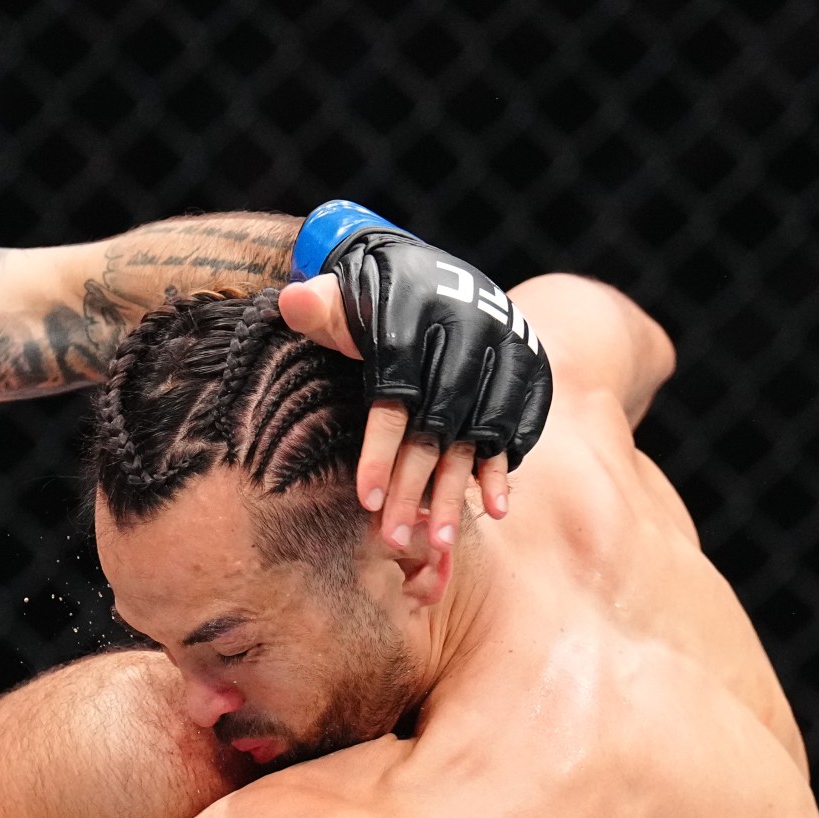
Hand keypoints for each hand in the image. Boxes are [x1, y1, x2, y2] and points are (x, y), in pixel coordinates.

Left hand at [279, 248, 549, 554]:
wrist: (438, 274)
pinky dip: (502, 468)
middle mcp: (469, 331)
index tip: (364, 499)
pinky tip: (491, 509)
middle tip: (392, 538)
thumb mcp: (343, 295)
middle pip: (437, 424)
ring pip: (477, 434)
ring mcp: (503, 352)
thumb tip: (291, 301)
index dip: (381, 449)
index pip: (395, 395)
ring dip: (457, 491)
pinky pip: (517, 426)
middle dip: (414, 486)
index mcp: (417, 313)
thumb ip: (317, 307)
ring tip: (437, 543)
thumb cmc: (374, 298)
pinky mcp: (526, 370)